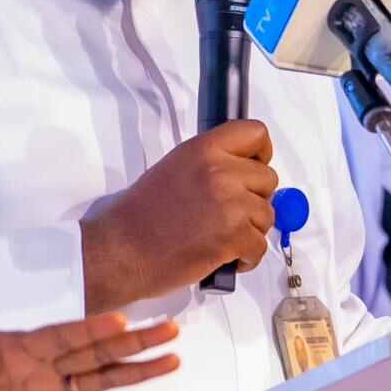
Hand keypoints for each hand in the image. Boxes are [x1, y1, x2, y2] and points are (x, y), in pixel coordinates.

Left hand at [0, 316, 181, 390]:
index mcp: (28, 343)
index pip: (66, 335)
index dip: (93, 328)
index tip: (122, 320)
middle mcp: (50, 362)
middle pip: (99, 352)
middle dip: (134, 343)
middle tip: (170, 330)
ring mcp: (55, 385)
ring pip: (103, 378)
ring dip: (137, 372)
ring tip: (173, 361)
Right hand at [80, 121, 277, 310]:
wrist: (122, 249)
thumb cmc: (141, 214)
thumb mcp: (175, 168)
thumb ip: (211, 164)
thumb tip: (243, 174)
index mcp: (204, 149)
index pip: (255, 133)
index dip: (261, 153)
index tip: (253, 168)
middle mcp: (221, 171)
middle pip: (268, 179)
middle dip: (254, 199)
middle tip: (231, 214)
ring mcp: (230, 204)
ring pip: (267, 215)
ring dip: (251, 230)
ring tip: (223, 238)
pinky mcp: (233, 236)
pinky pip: (260, 246)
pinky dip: (247, 257)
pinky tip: (226, 258)